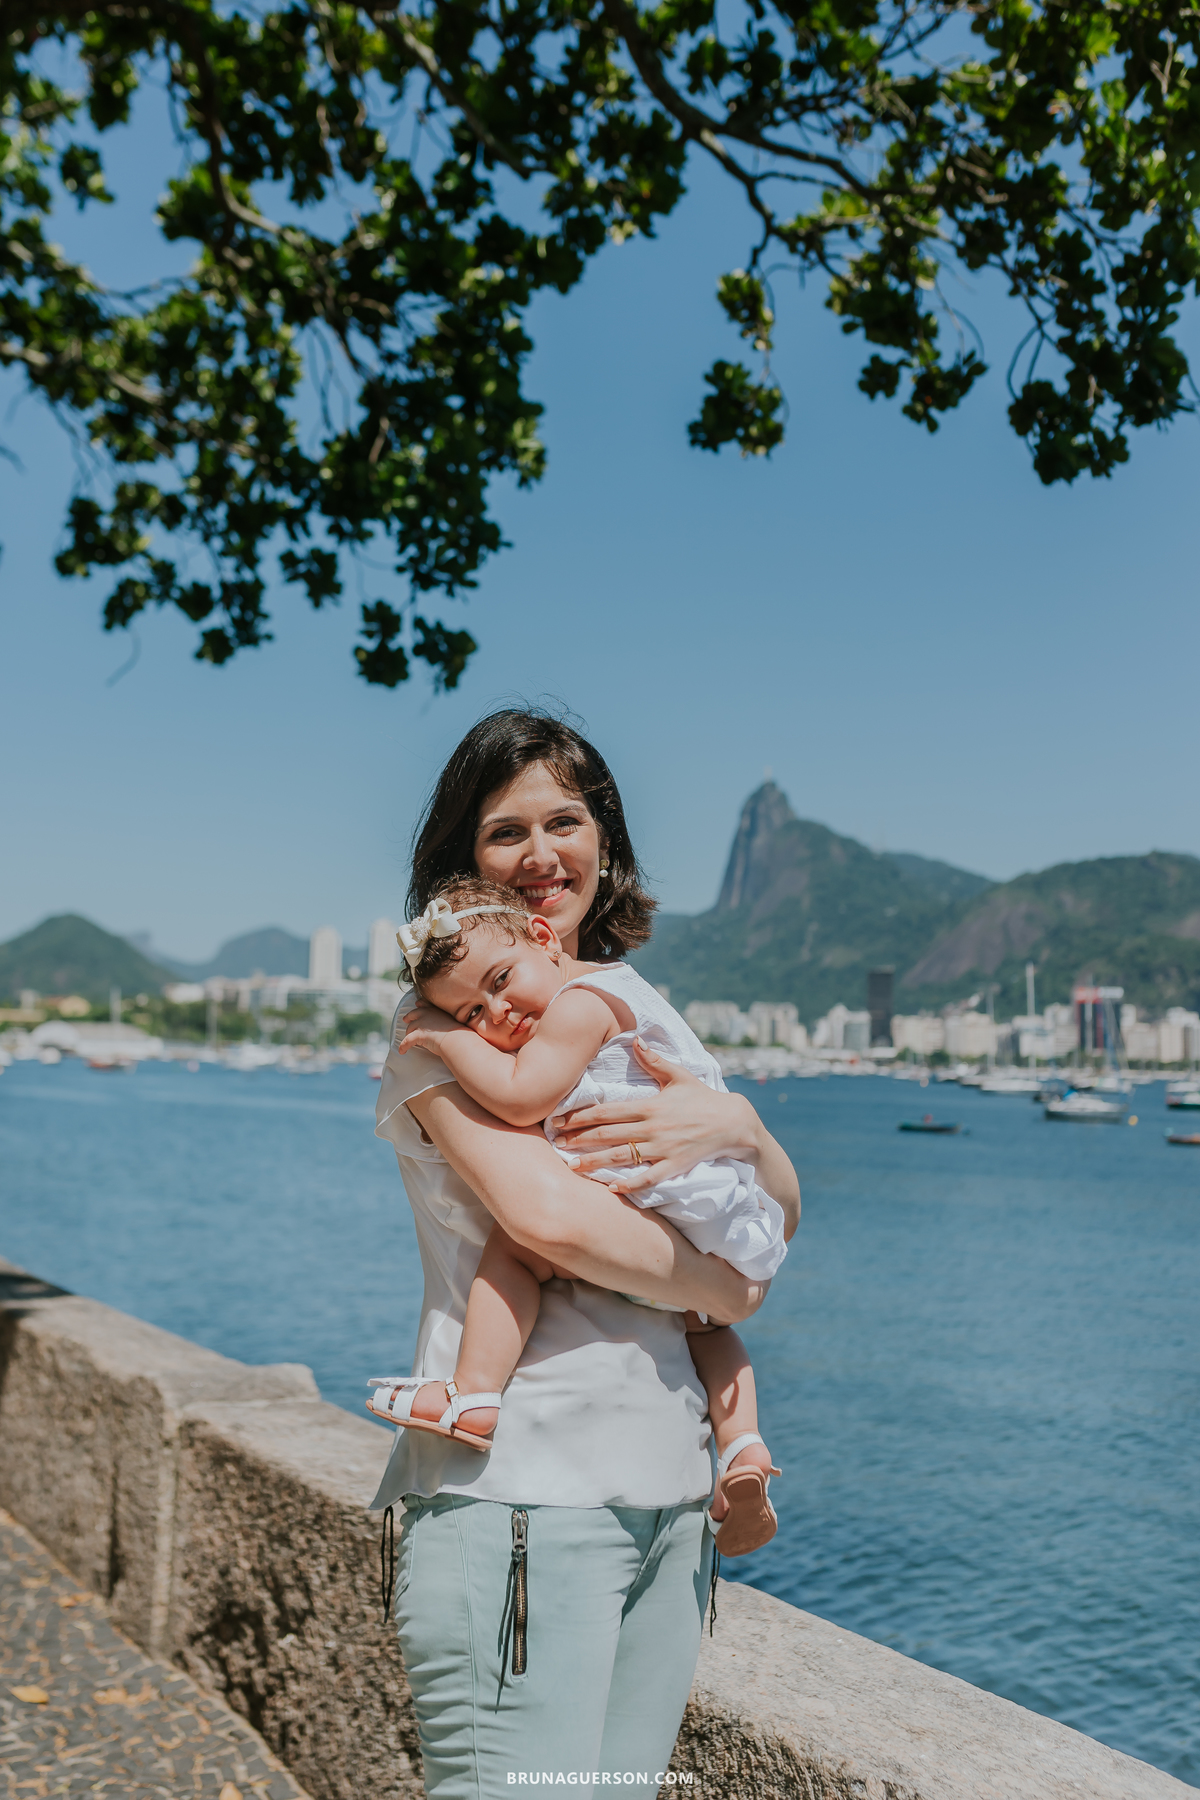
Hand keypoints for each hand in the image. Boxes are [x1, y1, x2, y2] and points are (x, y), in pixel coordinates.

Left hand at [397, 997, 461, 1058]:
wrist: (456, 1039)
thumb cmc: (459, 1032)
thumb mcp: (456, 1019)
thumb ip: (449, 1018)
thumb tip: (451, 1024)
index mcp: (436, 1009)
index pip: (425, 1003)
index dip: (420, 1005)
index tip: (417, 1004)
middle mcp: (427, 1014)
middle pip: (413, 1014)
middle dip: (409, 1017)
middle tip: (406, 1020)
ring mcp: (421, 1024)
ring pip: (410, 1028)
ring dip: (408, 1033)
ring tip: (408, 1040)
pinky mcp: (418, 1035)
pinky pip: (407, 1041)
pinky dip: (403, 1046)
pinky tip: (402, 1051)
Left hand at [548, 1038, 761, 1191]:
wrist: (733, 1122)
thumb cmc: (703, 1098)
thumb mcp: (679, 1076)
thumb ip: (654, 1060)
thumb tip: (637, 1039)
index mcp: (650, 1105)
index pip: (608, 1111)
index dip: (581, 1116)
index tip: (560, 1120)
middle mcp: (653, 1127)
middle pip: (609, 1134)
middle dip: (580, 1139)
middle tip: (556, 1143)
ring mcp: (664, 1148)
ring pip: (623, 1157)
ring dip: (596, 1162)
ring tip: (573, 1166)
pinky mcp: (675, 1165)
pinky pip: (649, 1177)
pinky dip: (630, 1184)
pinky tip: (611, 1188)